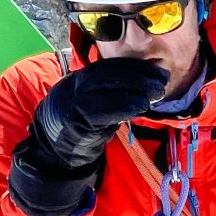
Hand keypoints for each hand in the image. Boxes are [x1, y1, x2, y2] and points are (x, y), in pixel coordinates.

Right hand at [10, 58, 168, 215]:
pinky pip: (103, 111)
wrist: (53, 149)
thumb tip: (146, 85)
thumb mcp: (93, 102)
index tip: (158, 70)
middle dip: (140, 76)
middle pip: (110, 74)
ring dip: (136, 91)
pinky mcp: (77, 121)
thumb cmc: (79, 125)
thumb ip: (112, 93)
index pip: (110, 66)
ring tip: (156, 94)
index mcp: (80, 78)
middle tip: (162, 81)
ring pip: (107, 90)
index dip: (136, 66)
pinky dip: (124, 107)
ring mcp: (74, 102)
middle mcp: (75, 86)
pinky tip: (140, 108)